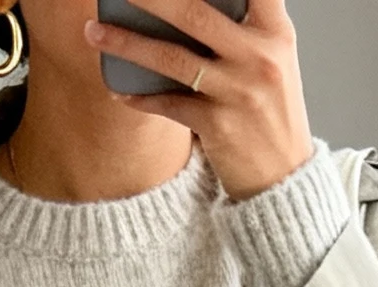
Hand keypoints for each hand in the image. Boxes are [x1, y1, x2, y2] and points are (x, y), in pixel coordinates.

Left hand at [85, 0, 313, 202]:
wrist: (284, 178)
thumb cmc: (271, 112)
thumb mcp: (274, 59)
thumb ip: (245, 26)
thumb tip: (189, 6)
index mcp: (276, 32)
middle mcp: (260, 57)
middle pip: (193, 13)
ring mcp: (239, 92)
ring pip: (172, 59)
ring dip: (126, 43)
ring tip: (93, 32)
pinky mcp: (219, 127)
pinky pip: (169, 105)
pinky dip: (140, 98)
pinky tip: (118, 91)